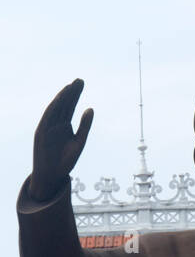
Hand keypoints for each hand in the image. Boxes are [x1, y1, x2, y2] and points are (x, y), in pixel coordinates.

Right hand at [30, 79, 93, 201]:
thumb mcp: (79, 141)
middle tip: (80, 80)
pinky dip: (53, 108)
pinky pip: (47, 118)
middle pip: (64, 105)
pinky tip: (59, 99)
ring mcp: (48, 128)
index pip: (70, 106)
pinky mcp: (41, 133)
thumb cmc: (65, 161)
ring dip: (62, 98)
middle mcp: (56, 124)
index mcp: (65, 126)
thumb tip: (90, 108)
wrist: (52, 176)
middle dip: (71, 93)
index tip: (81, 83)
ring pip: (56, 109)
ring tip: (70, 86)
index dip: (75, 94)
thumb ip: (85, 126)